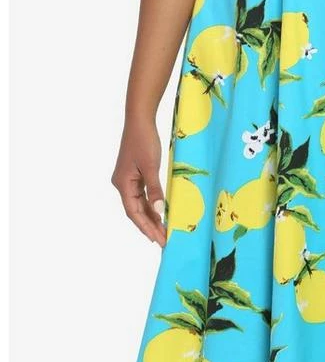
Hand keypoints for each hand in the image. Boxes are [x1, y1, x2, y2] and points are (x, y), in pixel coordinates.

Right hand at [111, 116, 165, 245]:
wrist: (140, 120)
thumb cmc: (144, 141)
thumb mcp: (151, 166)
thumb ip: (155, 189)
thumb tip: (160, 210)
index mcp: (123, 184)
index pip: (133, 212)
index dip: (145, 227)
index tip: (156, 240)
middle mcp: (122, 184)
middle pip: (136, 211)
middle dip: (149, 226)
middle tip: (164, 240)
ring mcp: (128, 179)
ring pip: (139, 204)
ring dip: (151, 217)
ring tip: (164, 231)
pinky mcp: (135, 174)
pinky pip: (142, 195)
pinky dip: (151, 205)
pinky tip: (161, 213)